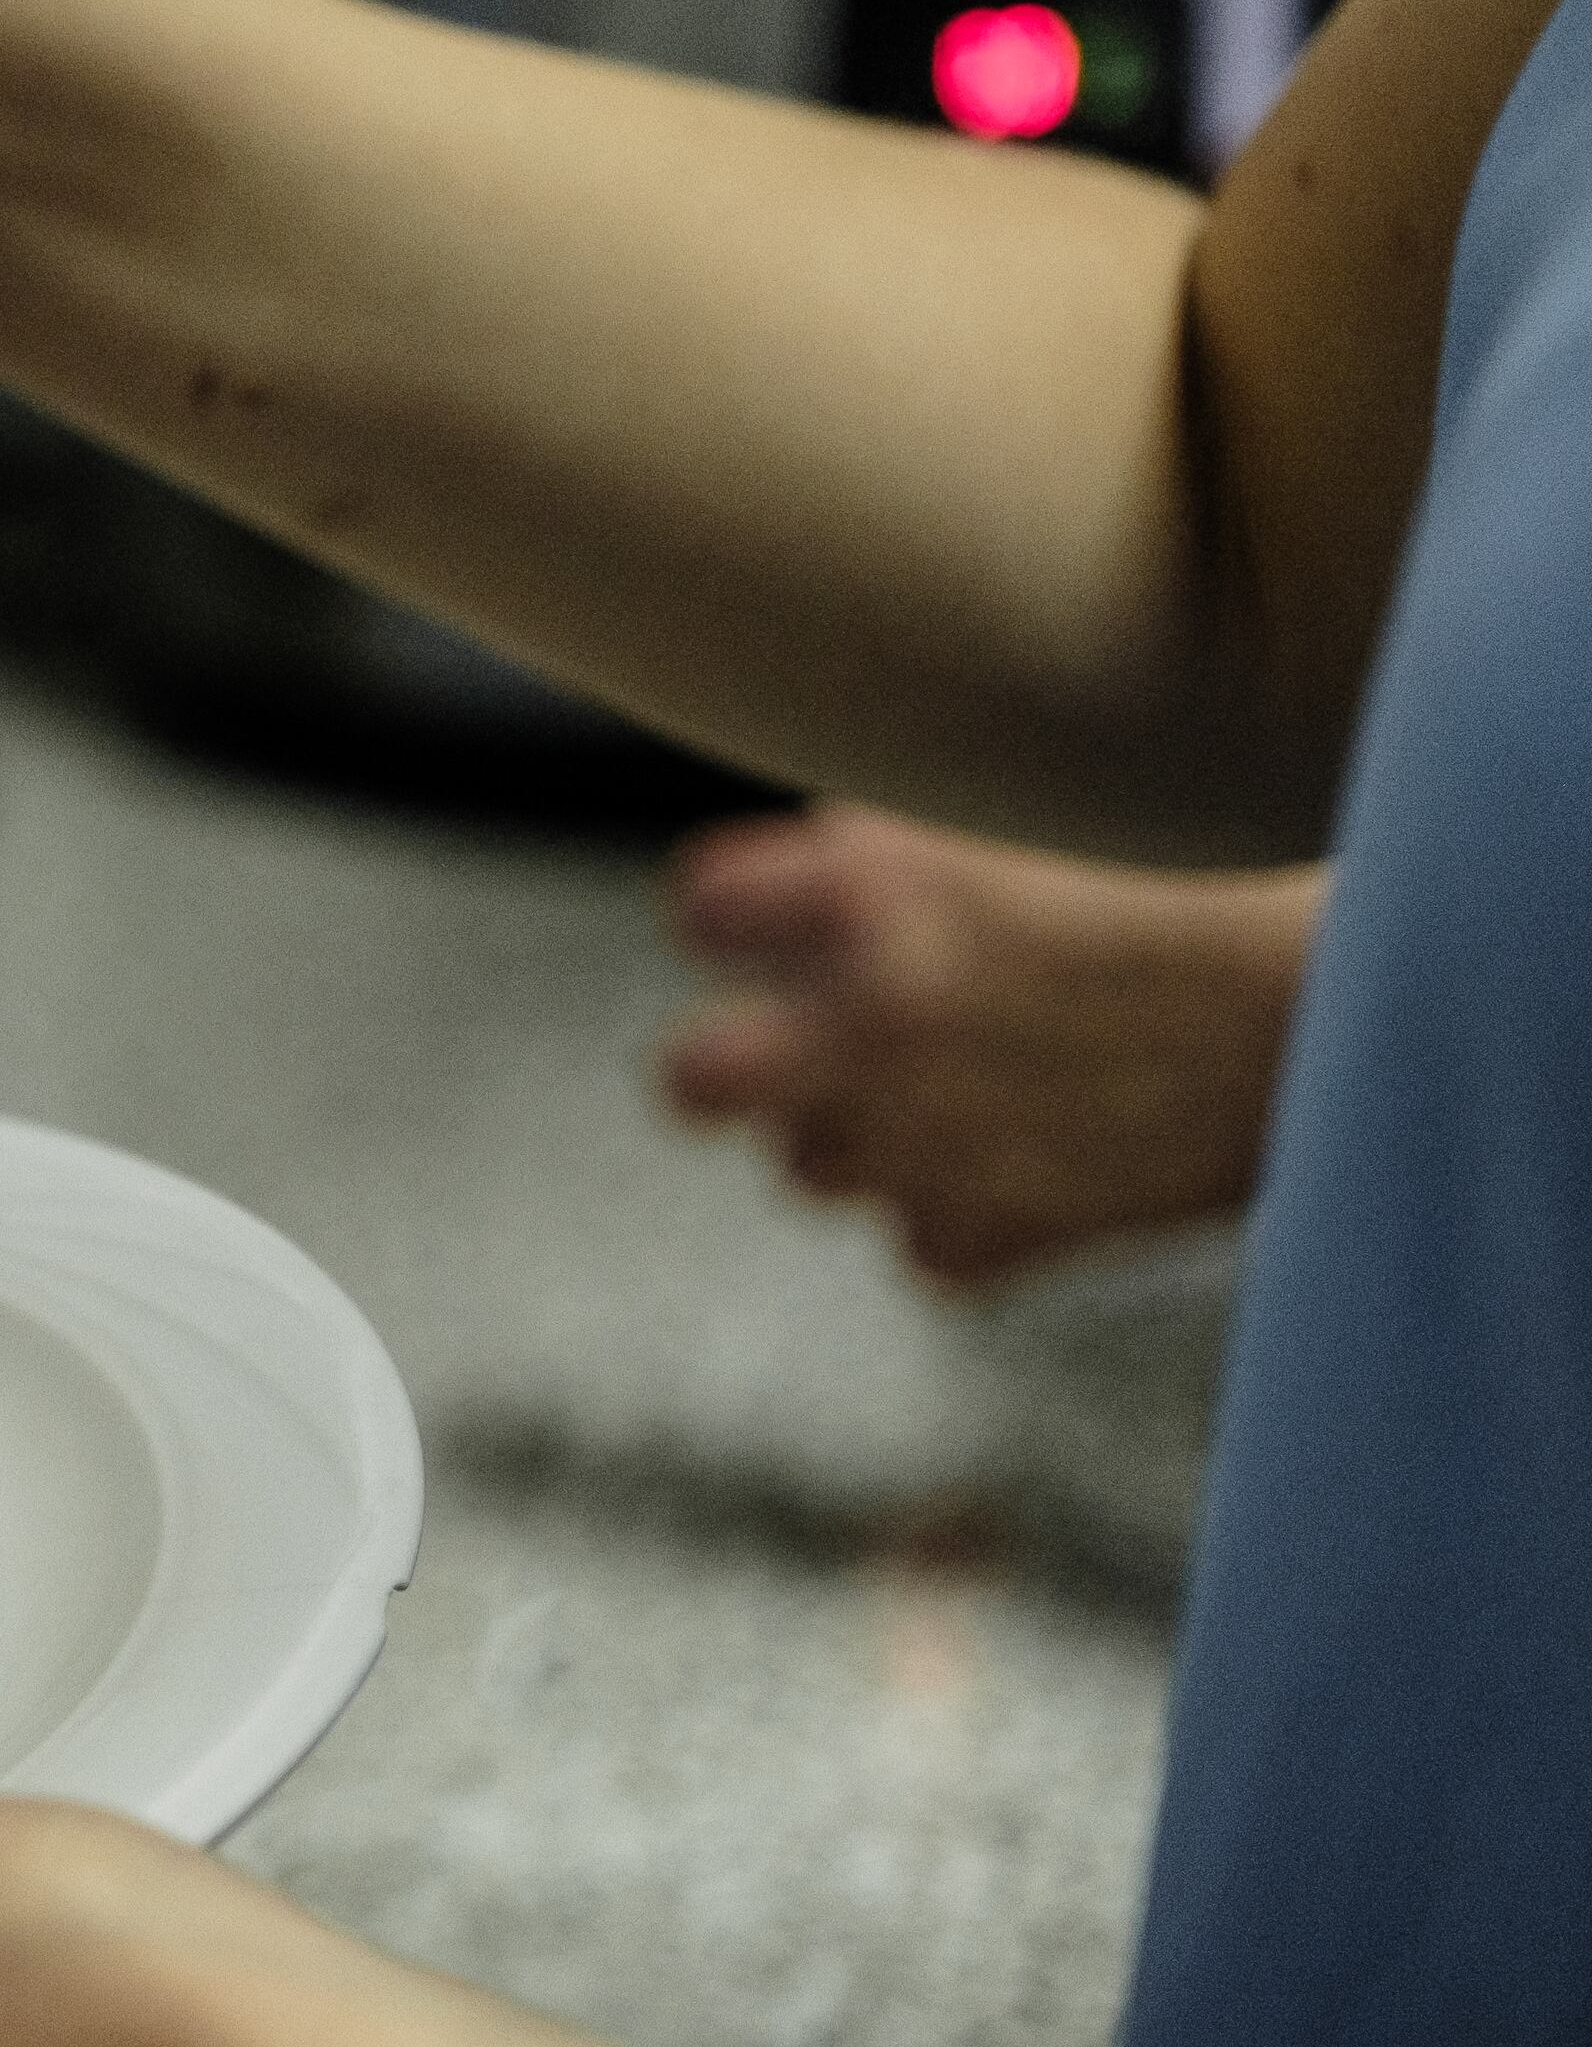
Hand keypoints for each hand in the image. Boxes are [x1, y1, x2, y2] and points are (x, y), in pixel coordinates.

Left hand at [656, 804, 1314, 1285]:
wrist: (1355, 993)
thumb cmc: (1208, 873)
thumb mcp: (1027, 806)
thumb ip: (898, 840)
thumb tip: (816, 854)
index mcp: (872, 892)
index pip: (699, 909)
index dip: (740, 911)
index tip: (770, 917)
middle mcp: (872, 1022)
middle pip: (690, 1080)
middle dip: (728, 1062)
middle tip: (788, 1038)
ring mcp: (926, 1140)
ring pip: (810, 1167)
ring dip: (865, 1129)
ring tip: (967, 1081)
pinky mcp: (998, 1232)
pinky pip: (922, 1240)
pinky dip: (964, 1207)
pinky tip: (1033, 1150)